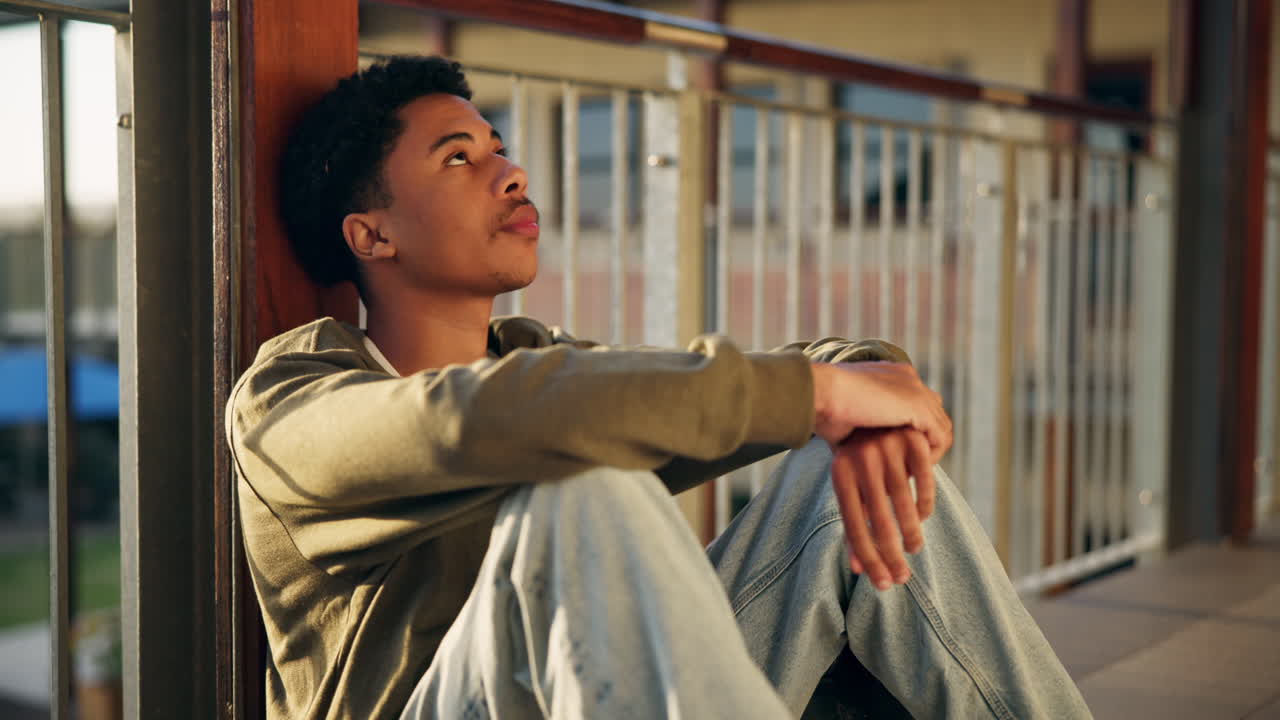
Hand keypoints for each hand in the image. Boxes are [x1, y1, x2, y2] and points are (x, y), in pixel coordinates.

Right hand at [811, 361, 951, 460]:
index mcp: (890, 373)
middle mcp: (908, 377)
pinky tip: (915, 470)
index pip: (915, 401)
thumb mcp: (846, 415)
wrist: (821, 392)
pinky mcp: (920, 407)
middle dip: (925, 439)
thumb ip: (863, 425)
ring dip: (930, 451)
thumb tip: (854, 448)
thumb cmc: (822, 407)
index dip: (911, 429)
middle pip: (933, 411)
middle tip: (911, 464)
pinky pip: (940, 437)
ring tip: (914, 471)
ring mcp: (916, 390)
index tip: (897, 452)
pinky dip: (932, 456)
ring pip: (940, 426)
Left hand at [830, 427, 936, 590]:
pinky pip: (924, 479)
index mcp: (840, 474)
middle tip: (903, 579)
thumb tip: (858, 570)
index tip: (884, 584)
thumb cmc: (854, 456)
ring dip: (911, 533)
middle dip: (892, 555)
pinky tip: (923, 517)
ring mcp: (886, 448)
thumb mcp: (848, 484)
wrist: (859, 399)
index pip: (855, 528)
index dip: (870, 559)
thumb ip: (855, 523)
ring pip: (902, 503)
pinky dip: (925, 502)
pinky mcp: (910, 438)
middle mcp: (861, 460)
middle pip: (879, 521)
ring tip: (914, 549)